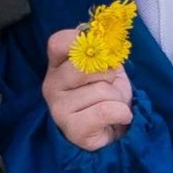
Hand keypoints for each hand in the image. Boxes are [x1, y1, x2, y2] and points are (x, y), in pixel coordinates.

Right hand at [42, 27, 132, 150]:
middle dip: (109, 75)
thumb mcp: (107, 68)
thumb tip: (105, 40)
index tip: (100, 52)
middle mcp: (51, 84)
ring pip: (101, 89)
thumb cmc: (107, 97)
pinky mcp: (72, 128)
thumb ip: (103, 52)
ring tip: (112, 106)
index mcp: (57, 65)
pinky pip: (106, 110)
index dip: (82, 41)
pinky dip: (122, 113)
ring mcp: (58, 108)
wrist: (113, 132)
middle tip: (109, 88)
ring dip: (118, 98)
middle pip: (86, 64)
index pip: (59, 42)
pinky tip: (119, 118)